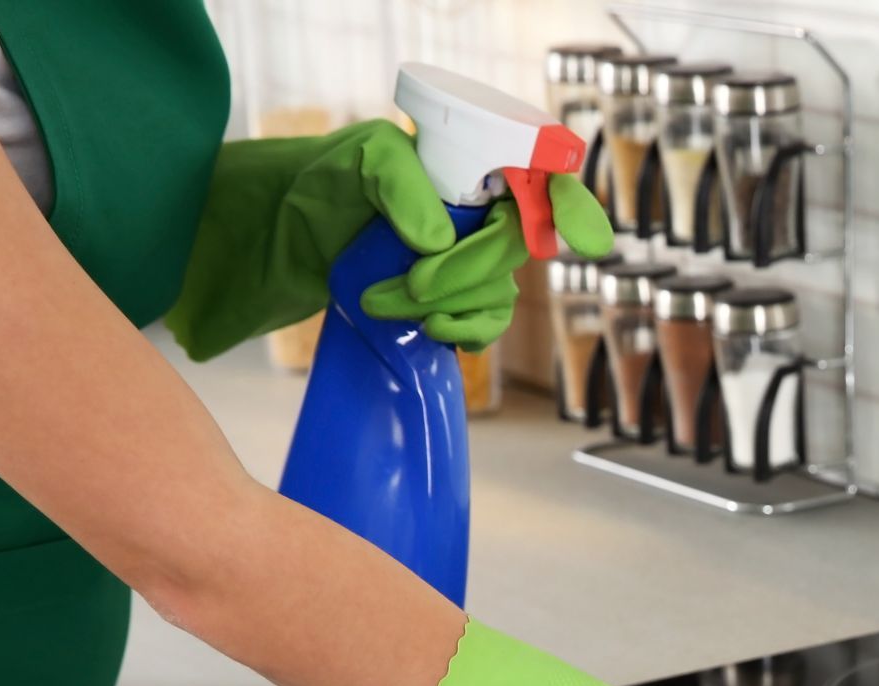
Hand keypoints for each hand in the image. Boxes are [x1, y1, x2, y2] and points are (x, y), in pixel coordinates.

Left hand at [357, 175, 612, 350]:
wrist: (293, 233)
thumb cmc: (332, 179)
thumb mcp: (362, 158)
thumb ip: (400, 183)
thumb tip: (440, 241)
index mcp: (479, 165)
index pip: (545, 180)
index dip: (571, 208)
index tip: (584, 239)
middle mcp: (487, 211)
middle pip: (512, 250)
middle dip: (462, 274)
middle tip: (408, 285)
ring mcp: (476, 259)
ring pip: (497, 290)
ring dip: (448, 306)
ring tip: (385, 304)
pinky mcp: (458, 299)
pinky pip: (488, 322)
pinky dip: (469, 332)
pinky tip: (437, 333)